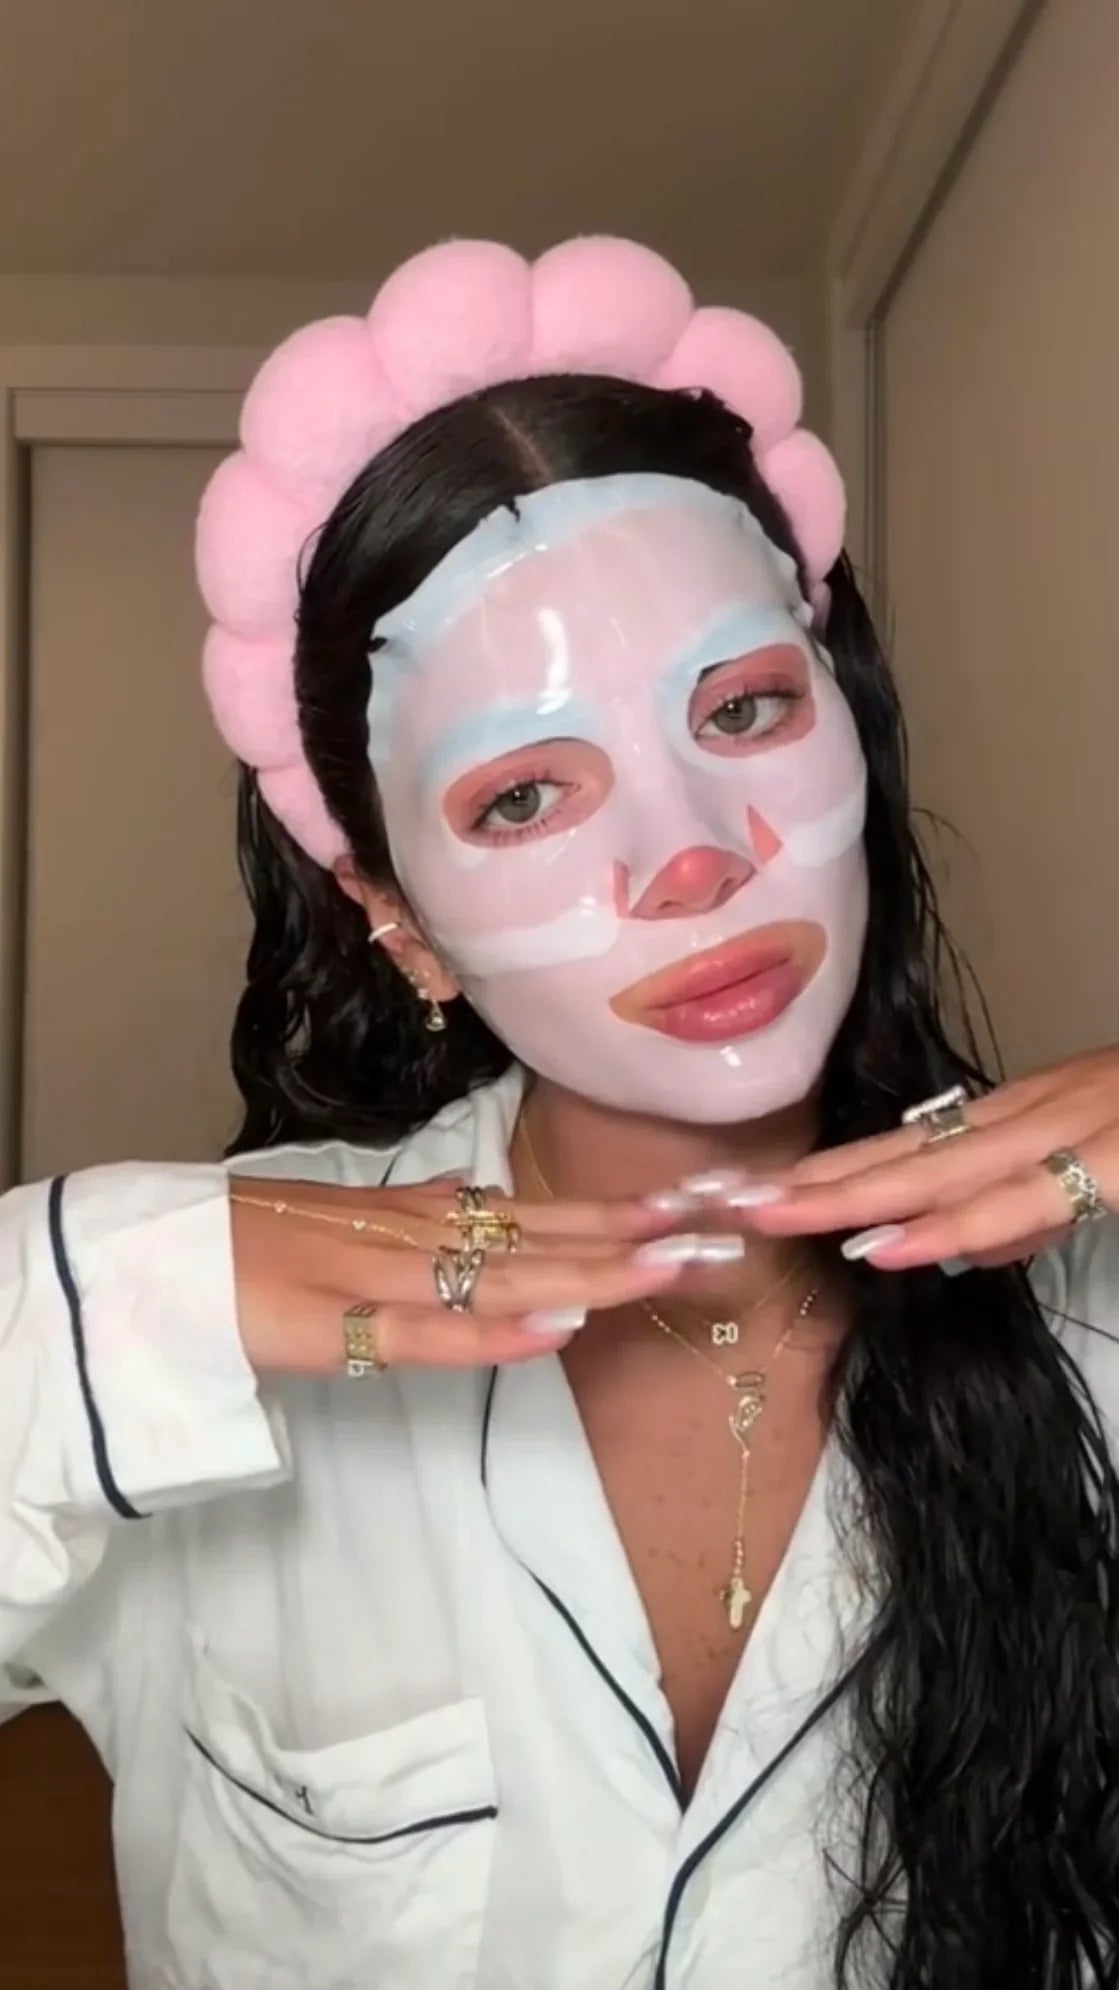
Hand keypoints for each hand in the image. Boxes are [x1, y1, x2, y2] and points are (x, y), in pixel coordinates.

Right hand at [230, 1176, 734, 1373]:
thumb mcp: (354, 1223)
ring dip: (596, 1269)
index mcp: (429, 1216)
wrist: (157, 1256)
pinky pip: (426, 1333)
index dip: (628, 1211)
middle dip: (642, 1236)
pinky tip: (557, 1326)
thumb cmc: (258, 1241)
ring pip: (506, 1274)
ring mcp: (379, 1274)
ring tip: (677, 1263)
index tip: (706, 1201)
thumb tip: (476, 1203)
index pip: (548, 1212)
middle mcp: (419, 1235)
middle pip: (547, 1237)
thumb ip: (419, 1217)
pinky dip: (495, 1331)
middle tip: (733, 1226)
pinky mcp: (334, 1324)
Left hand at [737, 1049, 1118, 1271]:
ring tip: (772, 1214)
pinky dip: (953, 1224)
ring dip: (850, 1195)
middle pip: (908, 1152)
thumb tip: (959, 1250)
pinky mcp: (1113, 1162)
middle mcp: (1036, 1111)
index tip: (760, 1187)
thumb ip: (1031, 1211)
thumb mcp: (1102, 1164)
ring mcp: (1070, 1130)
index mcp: (1029, 1113)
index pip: (915, 1143)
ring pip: (942, 1168)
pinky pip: (1021, 1200)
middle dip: (816, 1181)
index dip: (836, 1167)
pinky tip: (890, 1246)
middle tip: (729, 1199)